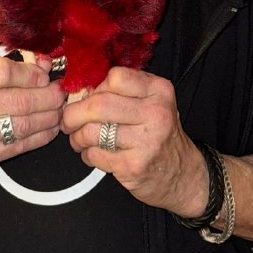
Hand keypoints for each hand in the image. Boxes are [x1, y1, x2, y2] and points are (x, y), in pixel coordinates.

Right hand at [0, 56, 66, 176]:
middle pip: (18, 101)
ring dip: (48, 117)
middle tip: (60, 94)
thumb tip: (45, 65)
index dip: (31, 74)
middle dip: (47, 97)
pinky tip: (50, 128)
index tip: (45, 76)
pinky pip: (20, 145)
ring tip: (58, 110)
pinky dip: (41, 136)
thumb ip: (13, 68)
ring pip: (23, 125)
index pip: (4, 72)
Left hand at [61, 67, 208, 215]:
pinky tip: (94, 154)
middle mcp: (156, 113)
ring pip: (92, 131)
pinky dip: (87, 154)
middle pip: (98, 104)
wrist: (183, 175)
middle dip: (74, 113)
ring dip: (77, 137)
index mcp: (159, 91)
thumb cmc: (160, 135)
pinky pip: (95, 155)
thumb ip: (123, 92)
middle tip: (69, 120)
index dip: (94, 88)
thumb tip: (82, 90)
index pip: (115, 77)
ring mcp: (146, 141)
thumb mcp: (153, 103)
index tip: (88, 97)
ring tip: (80, 139)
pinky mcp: (134, 166)